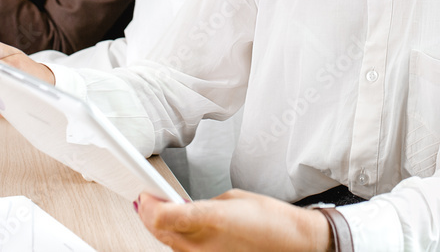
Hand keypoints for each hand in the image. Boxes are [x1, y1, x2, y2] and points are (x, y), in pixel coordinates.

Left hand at [136, 189, 330, 251]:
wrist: (293, 244)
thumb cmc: (271, 220)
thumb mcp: (232, 199)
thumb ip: (202, 205)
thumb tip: (183, 208)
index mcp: (211, 219)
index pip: (161, 216)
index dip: (148, 203)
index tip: (146, 193)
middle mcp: (204, 245)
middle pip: (159, 232)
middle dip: (150, 215)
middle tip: (150, 200)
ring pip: (169, 245)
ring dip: (163, 229)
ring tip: (166, 213)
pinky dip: (179, 241)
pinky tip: (183, 231)